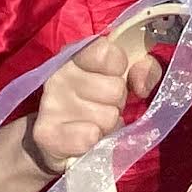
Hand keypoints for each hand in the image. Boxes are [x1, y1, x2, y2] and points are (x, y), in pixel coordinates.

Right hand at [24, 37, 161, 174]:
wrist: (62, 137)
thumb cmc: (98, 100)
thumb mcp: (127, 77)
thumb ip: (145, 70)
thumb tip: (141, 86)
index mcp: (78, 54)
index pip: (107, 52)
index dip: (120, 66)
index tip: (117, 73)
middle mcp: (60, 73)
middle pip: (115, 89)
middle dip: (117, 101)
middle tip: (104, 104)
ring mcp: (51, 102)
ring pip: (108, 117)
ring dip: (108, 125)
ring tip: (94, 122)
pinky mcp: (47, 133)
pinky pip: (88, 137)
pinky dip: (94, 140)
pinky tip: (88, 137)